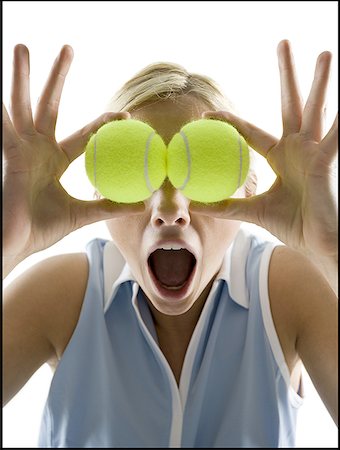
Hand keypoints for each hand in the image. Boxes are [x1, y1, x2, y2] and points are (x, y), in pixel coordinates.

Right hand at [3, 44, 143, 261]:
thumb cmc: (43, 229)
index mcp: (56, 160)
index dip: (103, 124)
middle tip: (68, 49)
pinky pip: (3, 125)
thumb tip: (143, 205)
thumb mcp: (81, 214)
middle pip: (50, 105)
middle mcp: (37, 148)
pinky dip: (0, 108)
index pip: (84, 134)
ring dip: (23, 77)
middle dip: (57, 77)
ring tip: (24, 46)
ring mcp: (20, 148)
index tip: (125, 115)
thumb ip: (108, 207)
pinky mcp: (8, 153)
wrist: (16, 243)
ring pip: (23, 104)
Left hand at [190, 40, 337, 258]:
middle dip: (287, 75)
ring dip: (319, 82)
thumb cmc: (294, 226)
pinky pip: (335, 133)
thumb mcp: (254, 212)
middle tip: (282, 43)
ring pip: (316, 109)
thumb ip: (226, 206)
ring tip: (323, 53)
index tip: (207, 115)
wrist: (319, 244)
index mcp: (281, 157)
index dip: (230, 122)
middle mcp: (300, 148)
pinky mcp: (328, 160)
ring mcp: (316, 151)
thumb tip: (193, 206)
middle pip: (290, 104)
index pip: (251, 132)